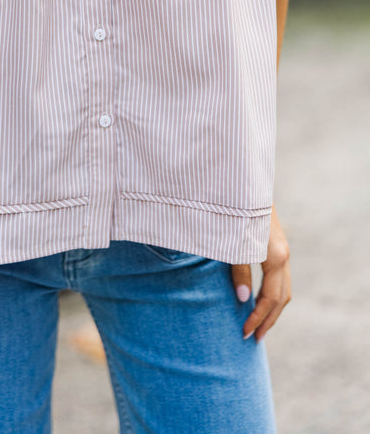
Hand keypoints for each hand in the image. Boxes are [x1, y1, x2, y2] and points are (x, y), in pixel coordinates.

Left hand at [231, 205, 290, 341]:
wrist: (243, 179)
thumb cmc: (234, 208)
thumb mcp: (233, 239)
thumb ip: (238, 269)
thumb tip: (242, 299)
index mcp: (274, 256)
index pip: (269, 298)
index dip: (257, 318)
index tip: (244, 333)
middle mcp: (283, 254)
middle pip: (282, 297)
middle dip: (268, 320)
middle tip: (253, 338)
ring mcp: (282, 248)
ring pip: (284, 287)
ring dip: (272, 309)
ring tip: (258, 324)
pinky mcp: (276, 242)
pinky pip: (280, 276)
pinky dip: (272, 293)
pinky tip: (258, 298)